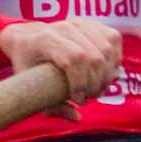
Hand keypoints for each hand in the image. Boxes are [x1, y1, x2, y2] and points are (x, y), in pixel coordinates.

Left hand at [0, 16, 124, 101]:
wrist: (26, 38)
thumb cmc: (26, 63)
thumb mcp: (30, 87)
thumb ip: (52, 105)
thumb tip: (76, 117)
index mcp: (44, 40)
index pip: (74, 58)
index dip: (81, 82)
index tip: (78, 99)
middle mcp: (63, 28)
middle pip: (93, 56)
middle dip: (96, 83)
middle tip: (89, 97)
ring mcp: (79, 23)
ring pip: (106, 48)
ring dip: (107, 74)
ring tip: (97, 88)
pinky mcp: (92, 24)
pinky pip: (112, 39)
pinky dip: (114, 58)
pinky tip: (106, 72)